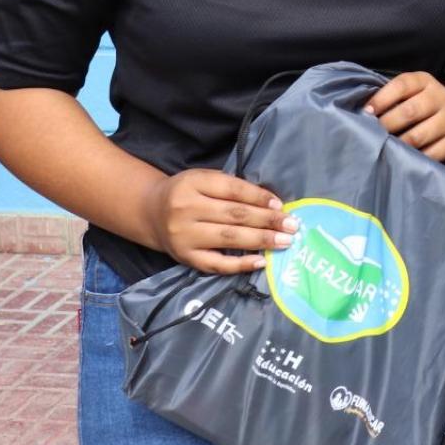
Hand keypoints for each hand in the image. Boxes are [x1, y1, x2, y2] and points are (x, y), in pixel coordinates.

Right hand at [141, 169, 296, 273]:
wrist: (151, 212)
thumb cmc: (188, 193)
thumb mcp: (204, 179)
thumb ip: (231, 188)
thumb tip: (272, 204)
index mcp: (193, 183)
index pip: (232, 190)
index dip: (259, 197)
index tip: (280, 205)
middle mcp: (186, 209)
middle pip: (234, 215)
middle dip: (267, 221)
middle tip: (292, 225)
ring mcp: (185, 236)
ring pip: (229, 238)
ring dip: (261, 240)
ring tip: (285, 241)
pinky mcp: (185, 257)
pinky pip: (216, 264)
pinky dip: (240, 264)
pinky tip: (261, 261)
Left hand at [364, 72, 444, 160]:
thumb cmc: (418, 104)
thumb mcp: (408, 93)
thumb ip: (389, 98)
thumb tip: (363, 114)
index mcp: (425, 81)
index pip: (401, 85)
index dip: (381, 99)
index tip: (366, 112)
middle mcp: (441, 97)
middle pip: (409, 112)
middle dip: (386, 125)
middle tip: (371, 135)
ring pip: (417, 137)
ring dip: (396, 145)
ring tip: (384, 148)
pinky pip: (430, 155)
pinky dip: (413, 159)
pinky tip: (402, 159)